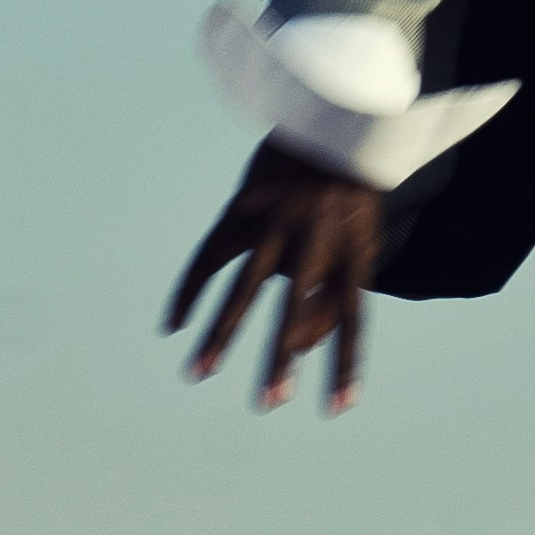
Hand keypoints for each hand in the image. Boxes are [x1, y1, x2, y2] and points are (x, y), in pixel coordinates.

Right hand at [164, 140, 385, 410]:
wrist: (330, 126)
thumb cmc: (349, 200)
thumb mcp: (362, 243)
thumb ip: (335, 294)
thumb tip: (298, 348)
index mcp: (353, 251)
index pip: (353, 318)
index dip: (347, 363)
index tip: (340, 408)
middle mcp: (314, 240)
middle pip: (296, 308)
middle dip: (280, 358)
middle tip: (267, 403)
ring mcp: (275, 224)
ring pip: (243, 288)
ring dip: (221, 334)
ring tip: (200, 373)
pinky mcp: (242, 211)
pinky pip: (209, 257)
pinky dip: (189, 290)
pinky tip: (172, 324)